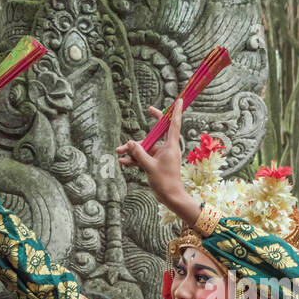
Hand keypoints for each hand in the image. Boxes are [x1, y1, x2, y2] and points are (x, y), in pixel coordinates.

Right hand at [115, 101, 196, 221]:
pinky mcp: (155, 164)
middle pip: (156, 133)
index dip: (176, 112)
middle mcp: (166, 148)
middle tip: (149, 108)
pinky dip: (134, 160)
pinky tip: (123, 162)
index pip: (174, 124)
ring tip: (118, 152)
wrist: (170, 197)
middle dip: (147, 126)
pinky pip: (143, 158)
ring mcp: (160, 156)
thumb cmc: (165, 182)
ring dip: (132, 150)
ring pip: (145, 148)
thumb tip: (130, 143)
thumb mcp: (149, 166)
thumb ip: (139, 153)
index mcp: (171, 146)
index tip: (180, 100)